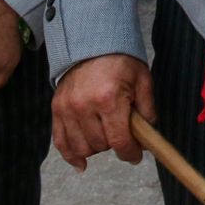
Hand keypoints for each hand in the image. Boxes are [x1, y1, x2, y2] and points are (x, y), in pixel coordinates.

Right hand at [53, 53, 154, 170]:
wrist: (91, 41)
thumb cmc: (120, 60)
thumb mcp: (142, 80)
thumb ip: (147, 110)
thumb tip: (147, 137)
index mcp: (109, 98)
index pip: (119, 141)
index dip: (130, 153)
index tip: (136, 154)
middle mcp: (85, 106)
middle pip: (101, 146)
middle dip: (115, 144)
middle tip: (122, 132)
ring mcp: (68, 108)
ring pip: (82, 148)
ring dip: (96, 148)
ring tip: (105, 134)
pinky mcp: (57, 108)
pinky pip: (61, 142)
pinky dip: (71, 156)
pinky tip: (81, 163)